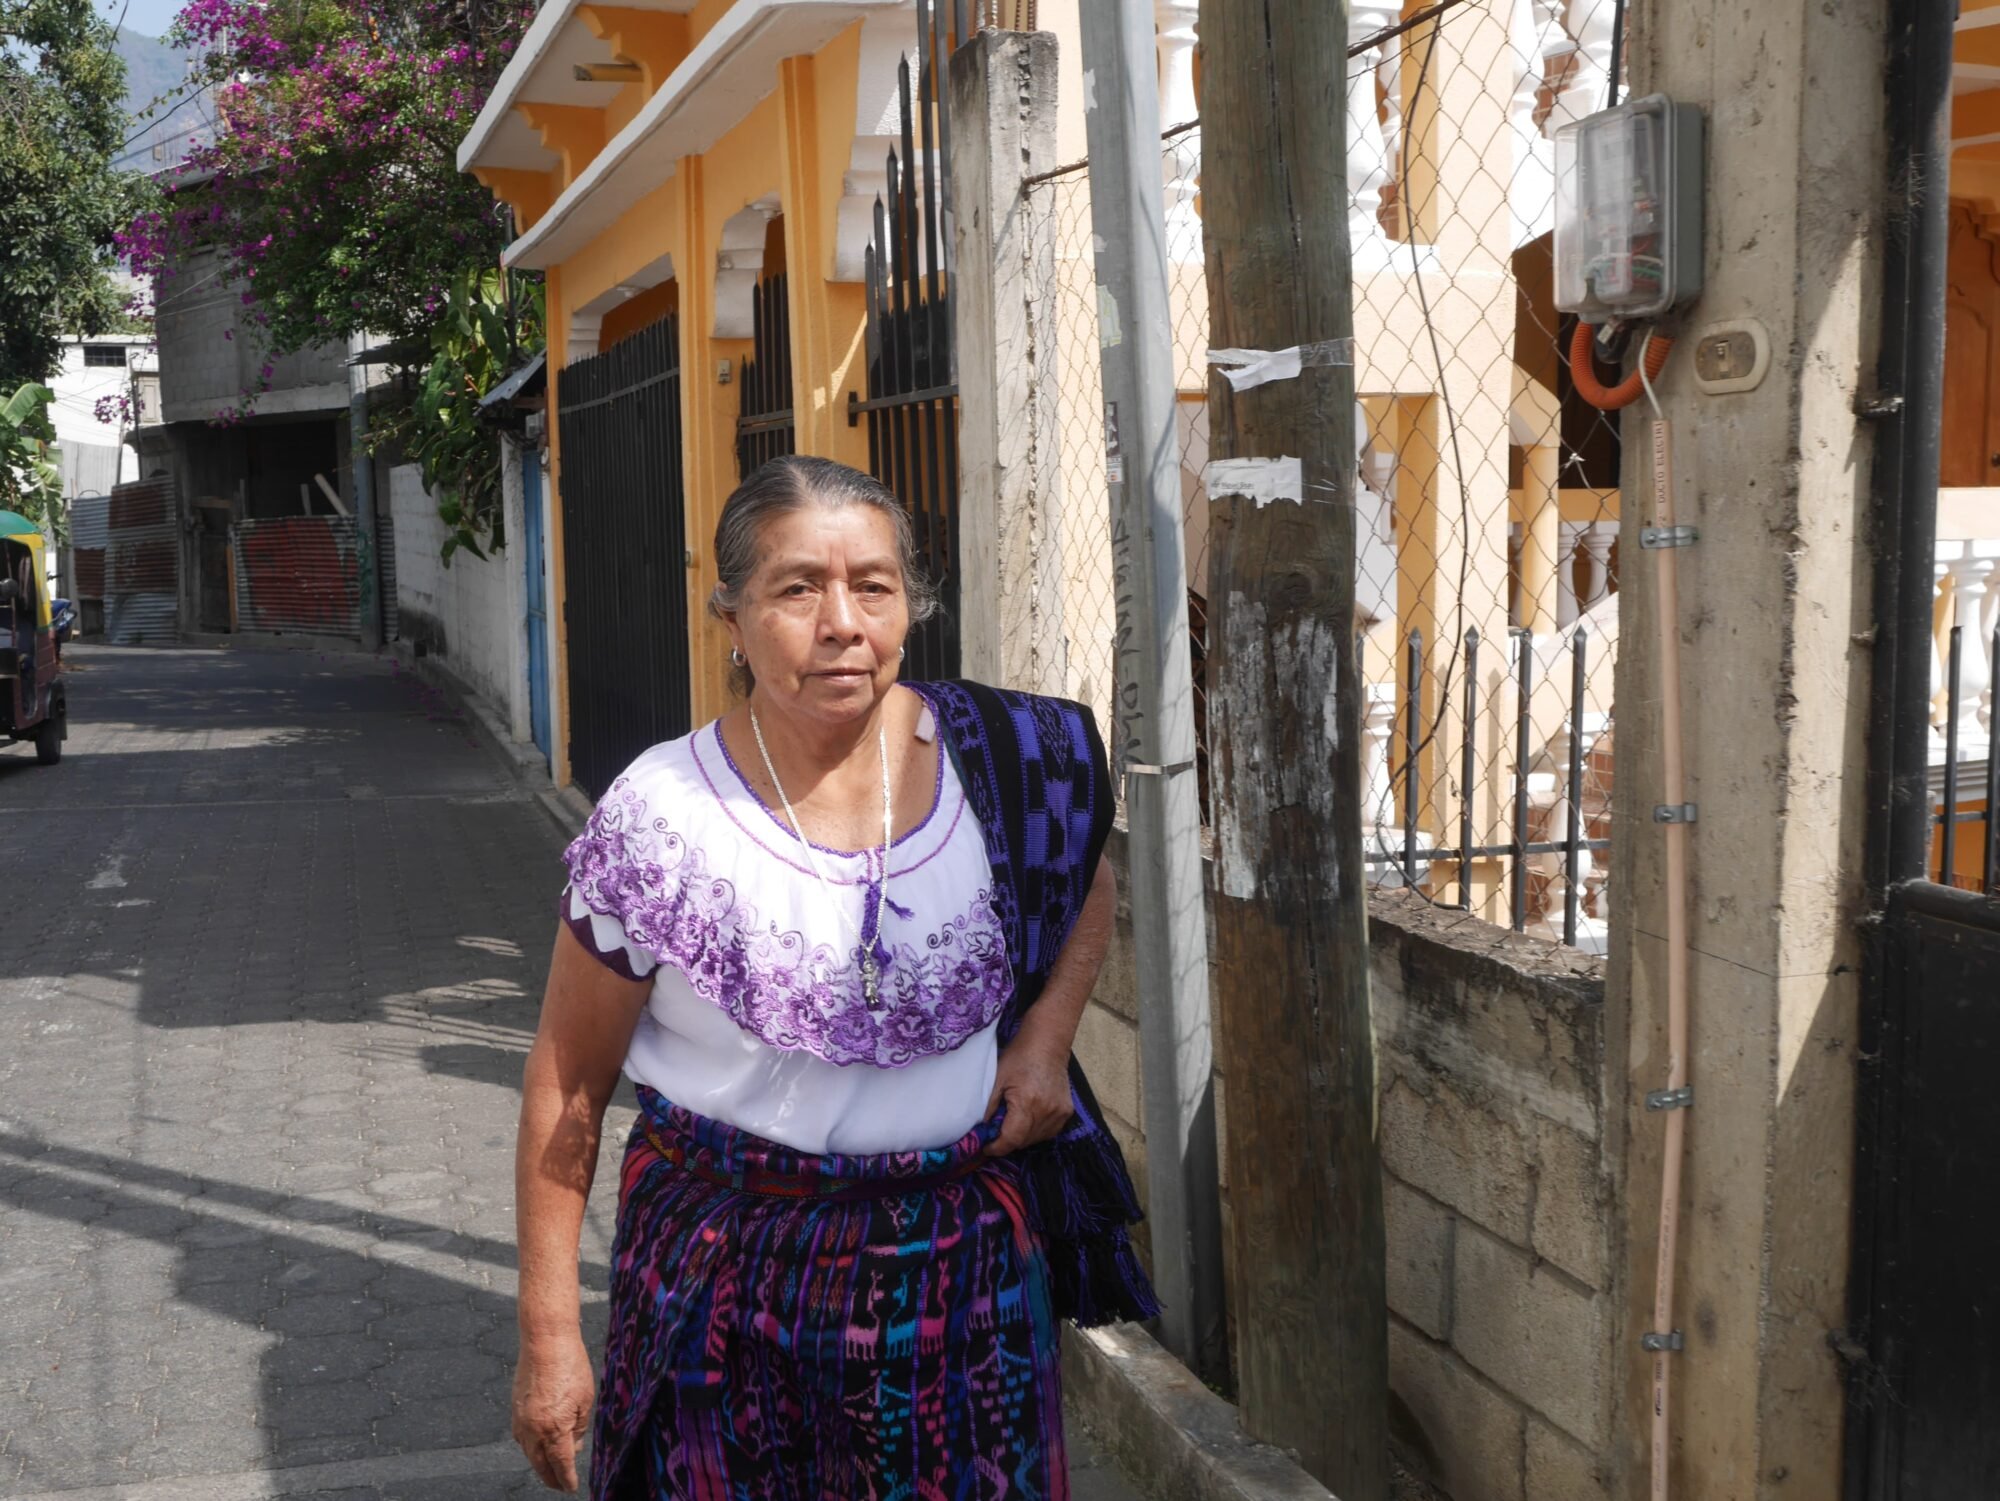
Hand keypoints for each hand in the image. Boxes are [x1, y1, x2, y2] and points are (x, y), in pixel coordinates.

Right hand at [512, 1332, 595, 1490]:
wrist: (545, 1341)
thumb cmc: (570, 1366)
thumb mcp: (585, 1400)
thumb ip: (579, 1428)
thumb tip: (574, 1447)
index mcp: (553, 1429)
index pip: (560, 1464)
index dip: (566, 1478)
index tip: (571, 1488)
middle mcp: (533, 1429)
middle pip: (540, 1464)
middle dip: (551, 1478)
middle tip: (560, 1485)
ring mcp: (520, 1419)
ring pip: (528, 1452)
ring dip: (539, 1464)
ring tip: (550, 1470)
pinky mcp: (515, 1408)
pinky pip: (521, 1437)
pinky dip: (530, 1447)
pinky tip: (537, 1447)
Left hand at [984, 1038, 1074, 1156]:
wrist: (1048, 1043)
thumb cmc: (1019, 1057)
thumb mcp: (997, 1080)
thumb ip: (988, 1107)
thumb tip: (981, 1129)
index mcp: (1027, 1103)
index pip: (1012, 1139)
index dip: (997, 1148)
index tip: (986, 1147)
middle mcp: (1046, 1112)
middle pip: (1024, 1142)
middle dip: (1008, 1142)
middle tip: (996, 1134)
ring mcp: (1059, 1113)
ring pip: (1037, 1139)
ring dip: (1022, 1138)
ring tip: (1012, 1125)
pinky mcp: (1067, 1111)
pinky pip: (1049, 1131)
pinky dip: (1037, 1131)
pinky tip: (1029, 1120)